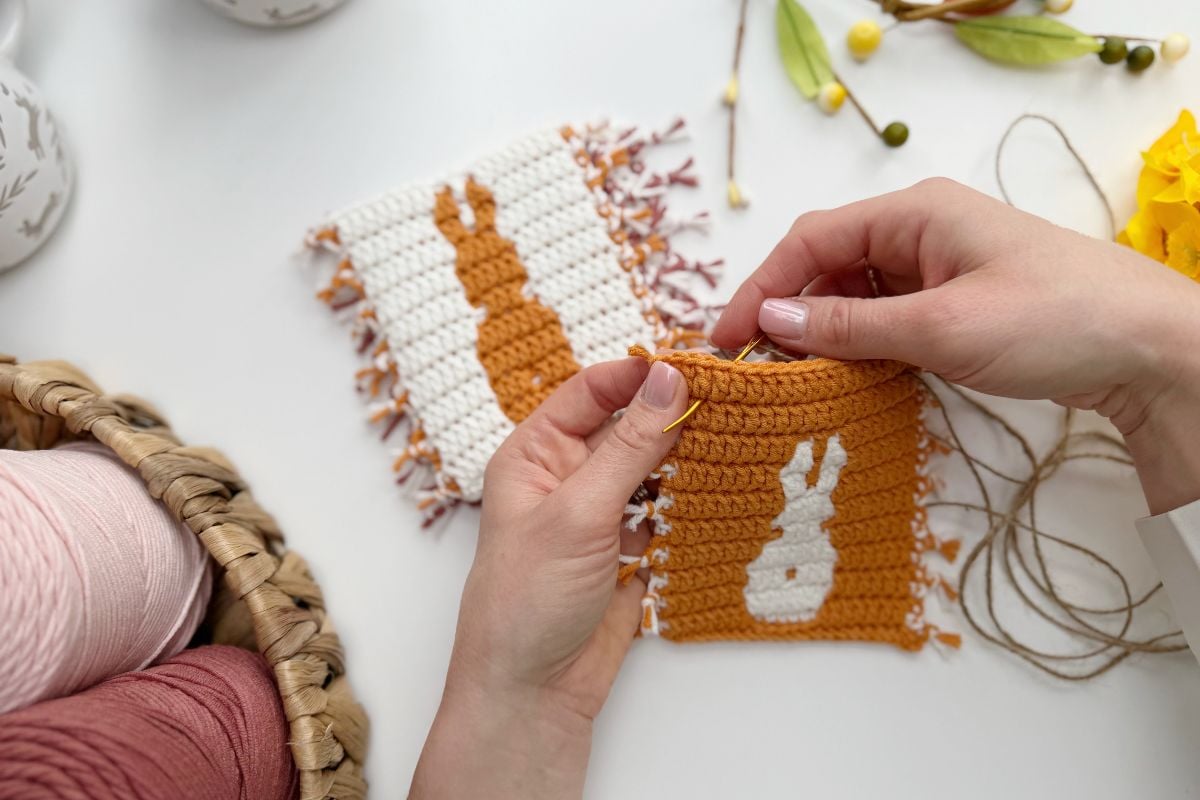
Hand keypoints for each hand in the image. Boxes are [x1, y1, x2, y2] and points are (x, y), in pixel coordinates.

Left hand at [410, 357, 687, 799]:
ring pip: (652, 469)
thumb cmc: (526, 600)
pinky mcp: (629, 552)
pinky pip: (666, 513)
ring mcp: (600, 515)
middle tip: (729, 402)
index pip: (591, 391)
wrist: (535, 693)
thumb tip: (670, 381)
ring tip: (734, 442)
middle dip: (672, 416)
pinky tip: (722, 492)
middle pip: (627, 427)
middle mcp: (568, 477)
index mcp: (536, 454)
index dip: (638, 374)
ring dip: (686, 460)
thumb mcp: (579, 511)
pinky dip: (691, 504)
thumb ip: (630, 446)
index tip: (693, 367)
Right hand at [712, 178, 1199, 514]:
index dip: (761, 288)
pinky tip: (845, 380)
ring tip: (794, 381)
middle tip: (755, 368)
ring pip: (855, 297)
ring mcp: (939, 269)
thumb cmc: (1054, 320)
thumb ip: (850, 326)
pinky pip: (887, 320)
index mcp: (913, 214)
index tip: (726, 339)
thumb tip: (771, 320)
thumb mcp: (941, 327)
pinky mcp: (956, 304)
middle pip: (828, 267)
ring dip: (823, 335)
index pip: (811, 242)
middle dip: (788, 313)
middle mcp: (920, 232)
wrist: (1153, 350)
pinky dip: (860, 347)